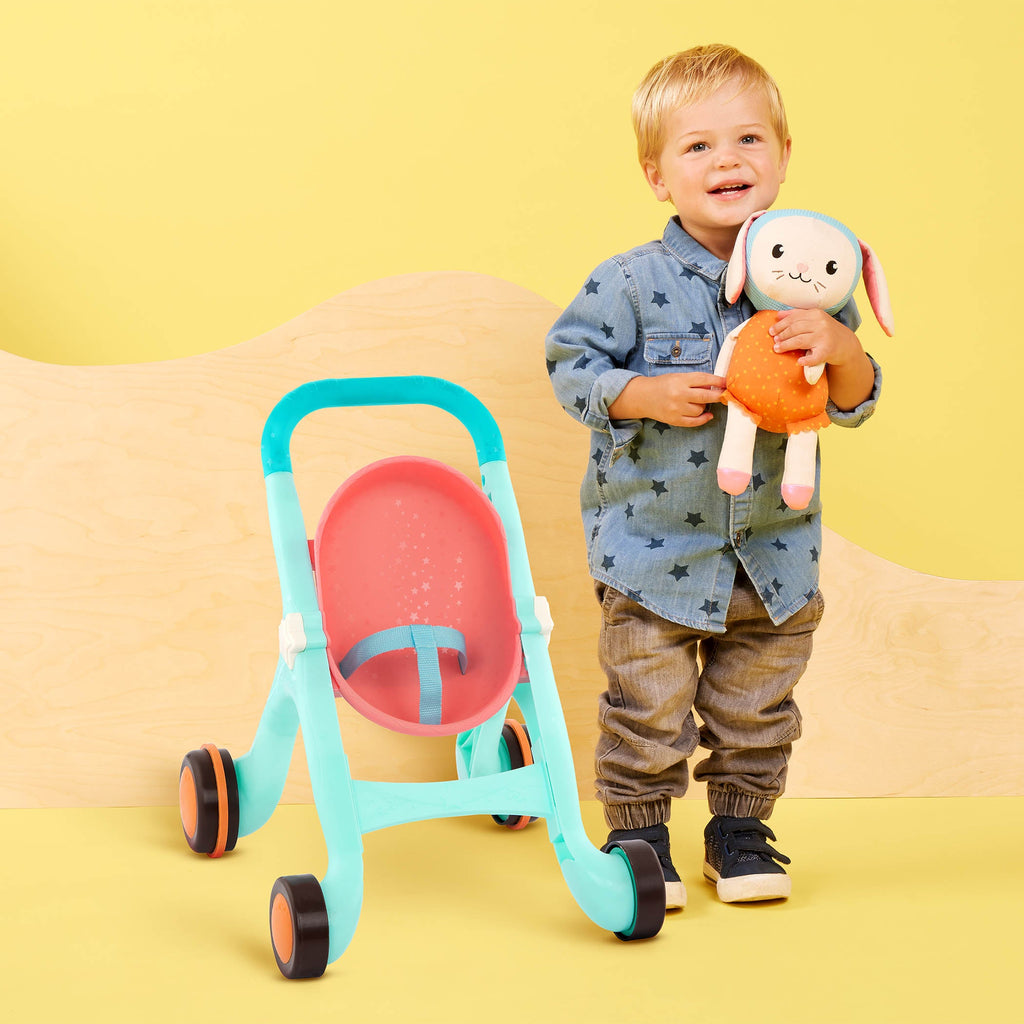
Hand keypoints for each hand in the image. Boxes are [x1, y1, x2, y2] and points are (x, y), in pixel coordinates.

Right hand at [608, 372, 725, 427]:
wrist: (643, 397)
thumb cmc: (663, 384)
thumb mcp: (678, 377)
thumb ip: (695, 381)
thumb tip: (716, 386)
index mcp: (680, 380)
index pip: (704, 379)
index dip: (718, 381)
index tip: (727, 383)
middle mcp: (679, 394)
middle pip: (706, 396)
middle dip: (718, 395)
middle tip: (725, 395)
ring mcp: (676, 409)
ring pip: (700, 409)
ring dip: (704, 406)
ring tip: (698, 402)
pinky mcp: (674, 420)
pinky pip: (694, 422)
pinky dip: (703, 419)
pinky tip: (708, 415)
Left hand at [770, 309, 873, 410]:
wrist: (846, 344)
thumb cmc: (826, 331)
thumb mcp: (815, 319)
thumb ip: (797, 315)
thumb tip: (778, 315)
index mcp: (816, 314)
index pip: (794, 318)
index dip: (780, 325)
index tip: (771, 331)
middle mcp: (821, 324)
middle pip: (795, 329)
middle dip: (782, 335)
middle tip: (774, 341)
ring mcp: (824, 338)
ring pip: (799, 341)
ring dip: (786, 345)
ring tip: (777, 349)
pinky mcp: (827, 351)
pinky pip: (813, 357)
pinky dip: (806, 360)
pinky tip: (799, 361)